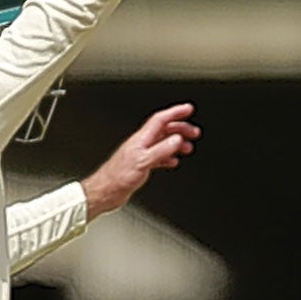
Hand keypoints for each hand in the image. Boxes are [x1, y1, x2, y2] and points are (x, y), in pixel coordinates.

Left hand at [82, 104, 198, 218]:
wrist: (106, 190)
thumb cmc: (118, 176)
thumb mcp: (143, 162)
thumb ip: (161, 150)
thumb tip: (176, 140)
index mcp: (141, 139)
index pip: (161, 120)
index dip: (175, 112)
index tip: (188, 109)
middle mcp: (141, 143)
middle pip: (164, 130)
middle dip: (180, 128)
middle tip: (194, 132)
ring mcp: (141, 153)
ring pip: (163, 143)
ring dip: (177, 143)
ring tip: (188, 146)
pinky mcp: (141, 164)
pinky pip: (158, 156)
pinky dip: (168, 157)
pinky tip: (173, 161)